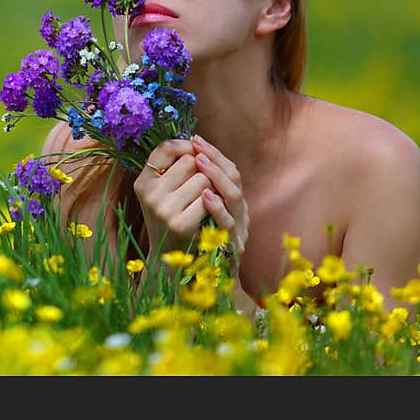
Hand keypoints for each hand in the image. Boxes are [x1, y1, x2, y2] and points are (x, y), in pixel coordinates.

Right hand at [133, 138, 212, 256]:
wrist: (171, 258)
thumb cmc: (172, 217)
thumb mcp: (162, 191)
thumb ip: (172, 166)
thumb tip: (196, 140)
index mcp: (142, 183)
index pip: (166, 148)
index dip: (185, 145)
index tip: (196, 151)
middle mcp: (149, 194)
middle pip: (190, 161)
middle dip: (202, 169)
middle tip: (201, 184)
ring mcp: (164, 209)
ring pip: (203, 178)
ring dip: (212, 186)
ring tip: (205, 199)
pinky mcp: (181, 223)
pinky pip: (209, 198)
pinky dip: (215, 202)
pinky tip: (210, 212)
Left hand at [190, 135, 248, 258]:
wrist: (199, 280)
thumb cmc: (193, 242)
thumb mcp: (195, 211)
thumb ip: (193, 187)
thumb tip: (180, 154)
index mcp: (232, 201)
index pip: (230, 168)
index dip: (214, 153)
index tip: (195, 139)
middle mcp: (239, 211)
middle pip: (234, 177)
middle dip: (214, 160)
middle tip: (197, 147)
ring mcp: (238, 229)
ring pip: (235, 196)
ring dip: (217, 176)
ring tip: (200, 161)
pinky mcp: (232, 247)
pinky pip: (228, 224)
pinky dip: (218, 208)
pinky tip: (205, 197)